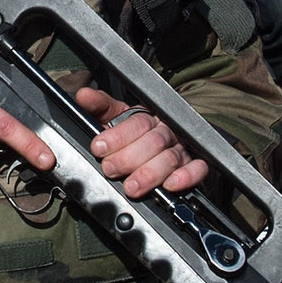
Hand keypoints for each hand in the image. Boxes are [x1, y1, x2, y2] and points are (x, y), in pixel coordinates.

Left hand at [75, 87, 208, 197]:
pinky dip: (186, 177)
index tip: (99, 147)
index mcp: (148, 117)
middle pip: (153, 142)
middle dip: (128, 158)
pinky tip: (170, 185)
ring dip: (150, 174)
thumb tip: (84, 95)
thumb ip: (100, 107)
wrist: (163, 142)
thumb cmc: (135, 133)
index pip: (136, 123)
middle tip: (110, 169)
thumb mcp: (115, 117)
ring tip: (132, 187)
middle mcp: (167, 131)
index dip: (117, 136)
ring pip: (170, 158)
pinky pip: (197, 169)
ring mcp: (182, 149)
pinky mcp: (195, 165)